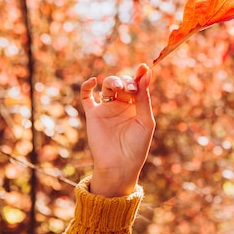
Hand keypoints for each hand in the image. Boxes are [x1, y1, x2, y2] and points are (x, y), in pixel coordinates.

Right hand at [80, 64, 155, 196]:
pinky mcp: (93, 114)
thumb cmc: (137, 146)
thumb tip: (146, 73)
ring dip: (112, 81)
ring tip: (118, 88)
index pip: (138, 86)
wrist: (119, 166)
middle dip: (127, 82)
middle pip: (123, 83)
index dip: (140, 76)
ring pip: (107, 86)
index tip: (144, 67)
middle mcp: (122, 105)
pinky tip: (93, 81)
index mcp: (137, 106)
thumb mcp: (145, 121)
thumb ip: (144, 98)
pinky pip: (87, 96)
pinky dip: (87, 86)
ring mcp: (107, 109)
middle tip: (131, 90)